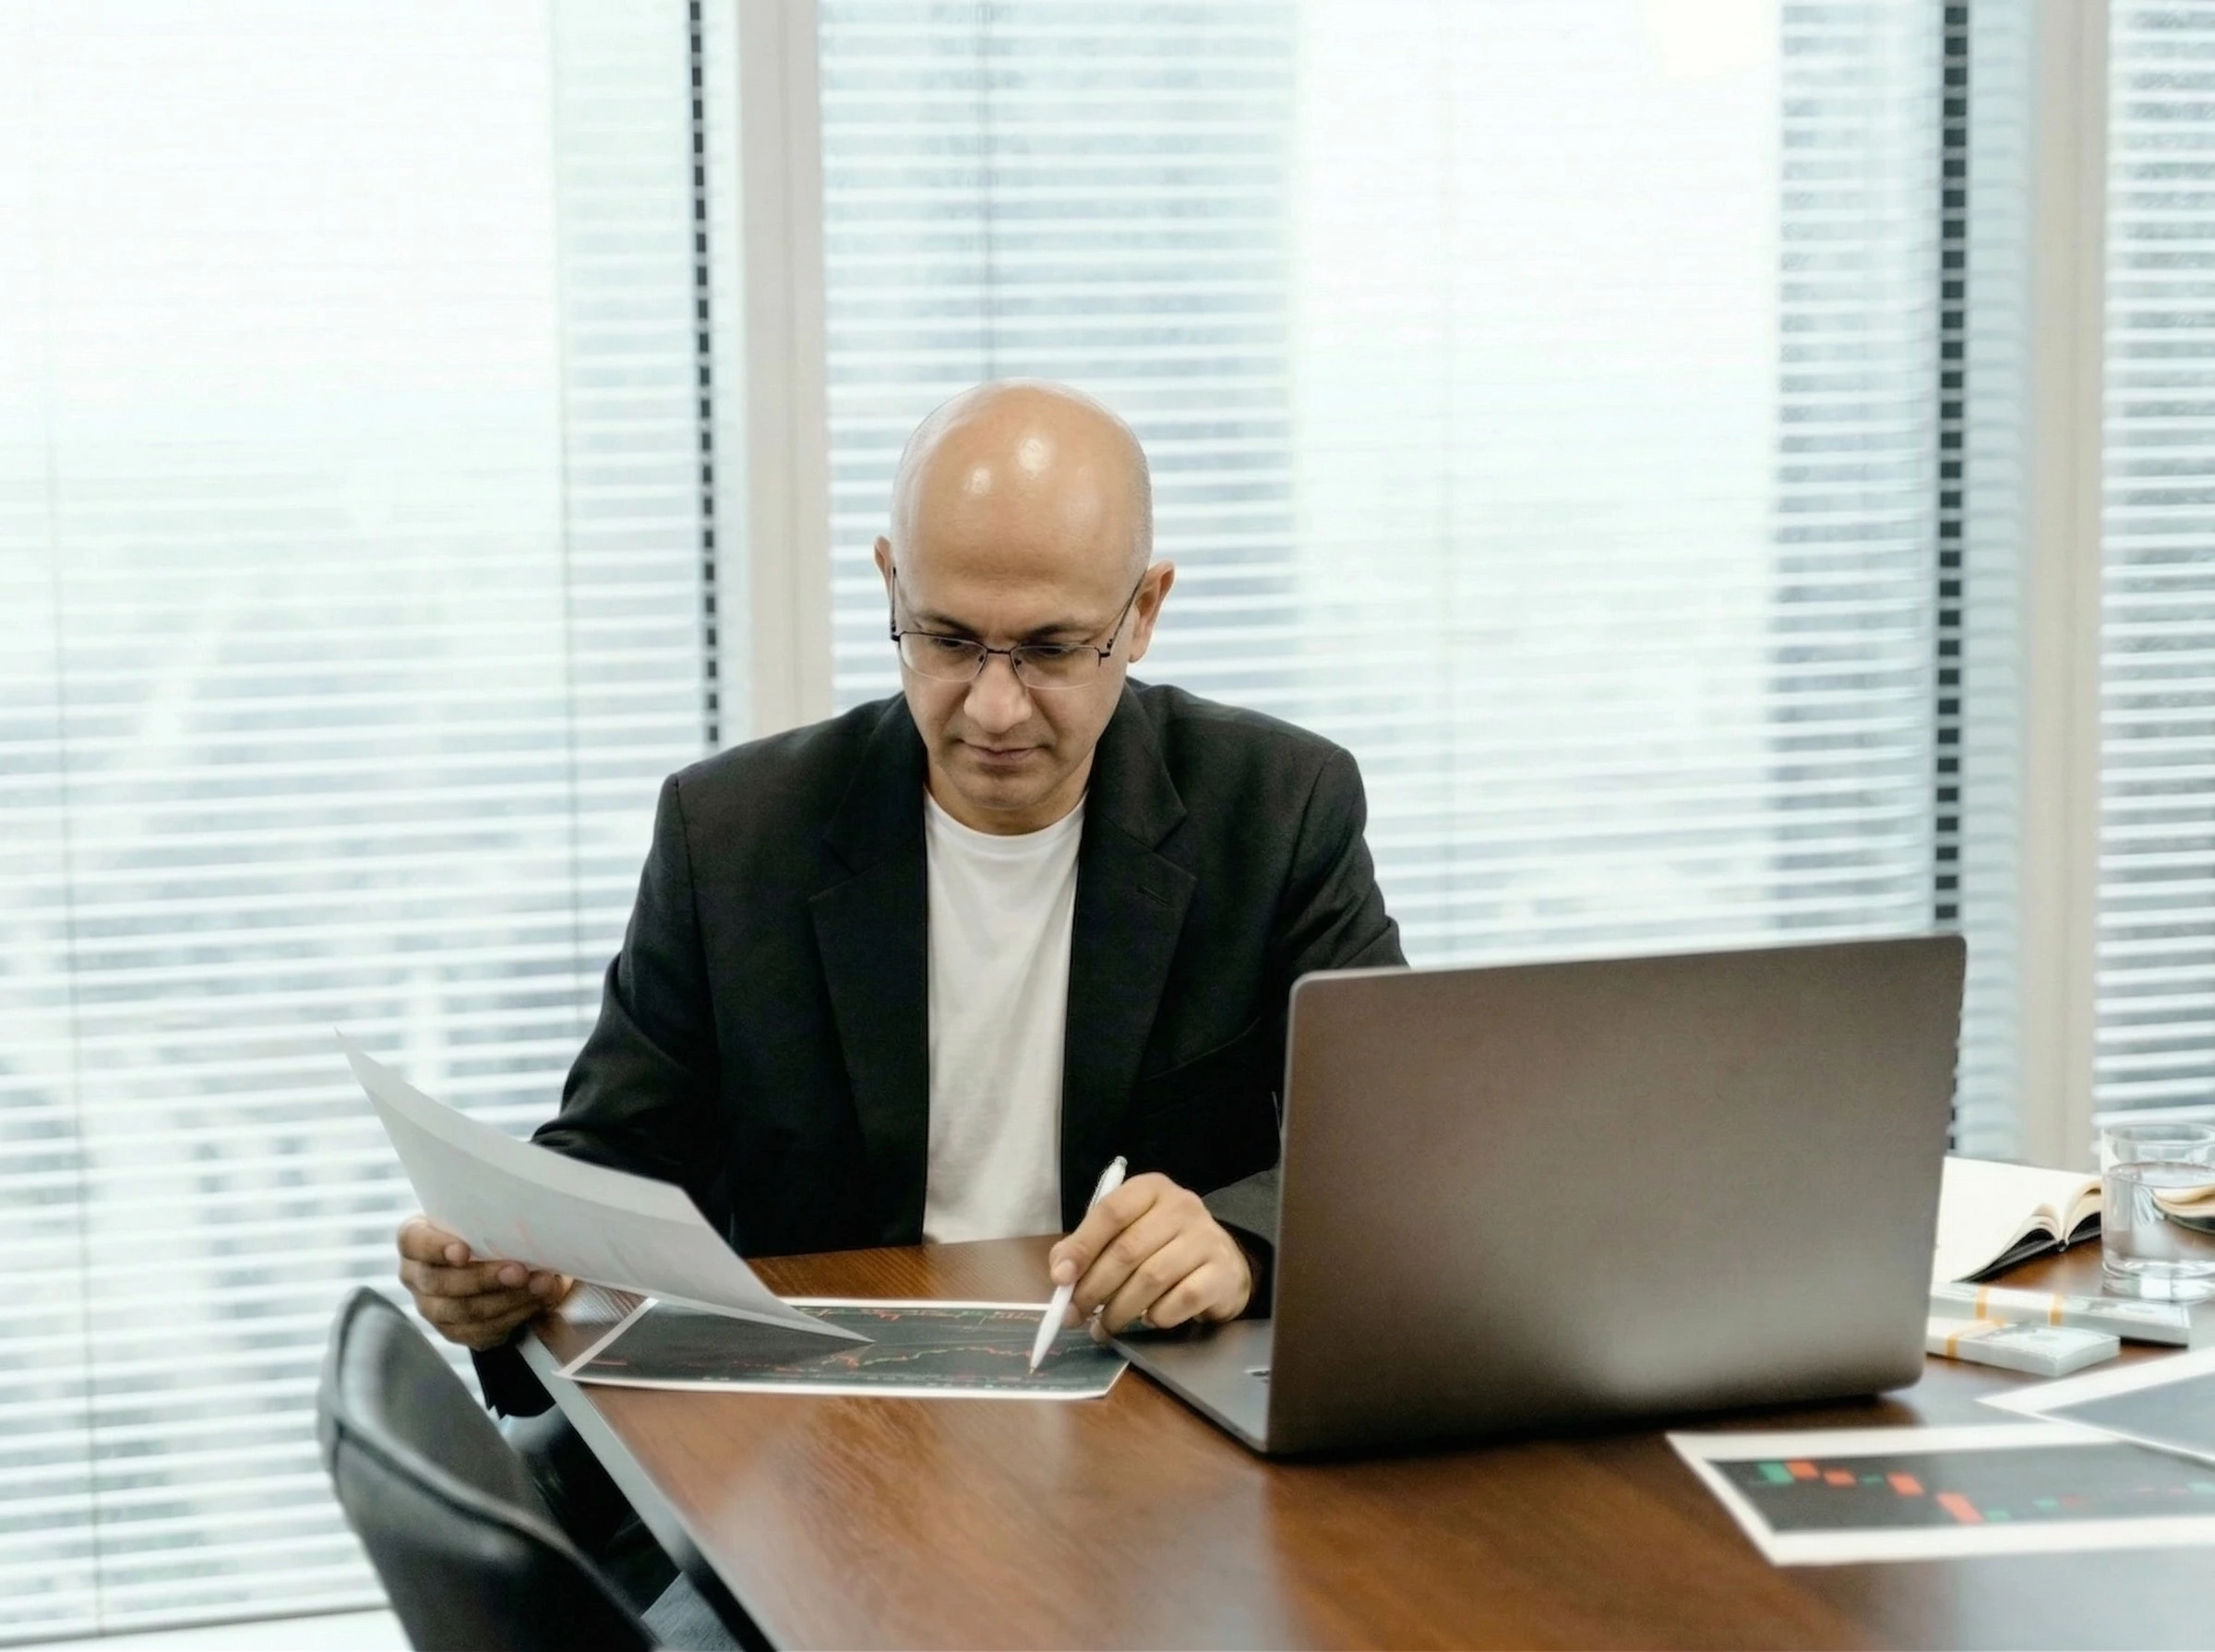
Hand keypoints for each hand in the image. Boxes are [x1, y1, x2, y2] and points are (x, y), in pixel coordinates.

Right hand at [395, 1215, 571, 1351]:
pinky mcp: (453, 1331)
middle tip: (520, 1272)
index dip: (435, 1248)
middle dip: (484, 1278)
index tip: (464, 1251)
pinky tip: (537, 1303)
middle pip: (440, 1283)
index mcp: (415, 1240)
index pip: (414, 1241)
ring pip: (462, 1311)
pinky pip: (479, 1331)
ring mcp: (431, 1307)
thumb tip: (533, 1219)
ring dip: (507, 1300)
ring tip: (542, 1286)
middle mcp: (416, 1275)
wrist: (495, 1262)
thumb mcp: (486, 1217)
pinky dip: (513, 1318)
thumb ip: (495, 1218)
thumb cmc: (489, 1230)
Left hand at [1047, 1172, 1251, 1336]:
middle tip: (1075, 1315)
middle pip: (1127, 1250)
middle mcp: (1181, 1206)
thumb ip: (1089, 1247)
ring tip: (1104, 1327)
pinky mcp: (1221, 1272)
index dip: (1082, 1246)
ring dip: (1120, 1310)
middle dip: (1094, 1289)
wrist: (1222, 1262)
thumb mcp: (1125, 1234)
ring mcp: (1205, 1238)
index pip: (1110, 1212)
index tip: (1060, 1279)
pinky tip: (1149, 1320)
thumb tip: (1060, 1274)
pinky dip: (1158, 1316)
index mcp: (1150, 1189)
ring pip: (1151, 1278)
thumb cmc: (1163, 1246)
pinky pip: (1181, 1299)